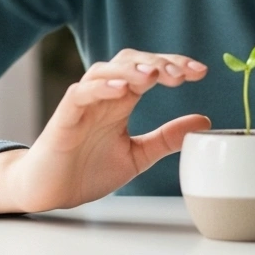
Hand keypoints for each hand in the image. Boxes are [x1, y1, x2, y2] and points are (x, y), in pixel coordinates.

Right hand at [0, 48, 209, 213]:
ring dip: (131, 69)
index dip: (174, 65)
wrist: (50, 193)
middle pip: (130, 61)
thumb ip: (166, 138)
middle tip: (182, 74)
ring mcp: (83, 103)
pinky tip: (121, 89)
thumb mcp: (138, 155)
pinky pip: (81, 92)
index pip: (149, 70)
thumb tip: (204, 120)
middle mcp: (103, 96)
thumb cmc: (87, 170)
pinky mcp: (64, 116)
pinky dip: (101, 87)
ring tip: (154, 75)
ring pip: (105, 70)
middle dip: (158, 62)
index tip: (200, 72)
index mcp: (121, 101)